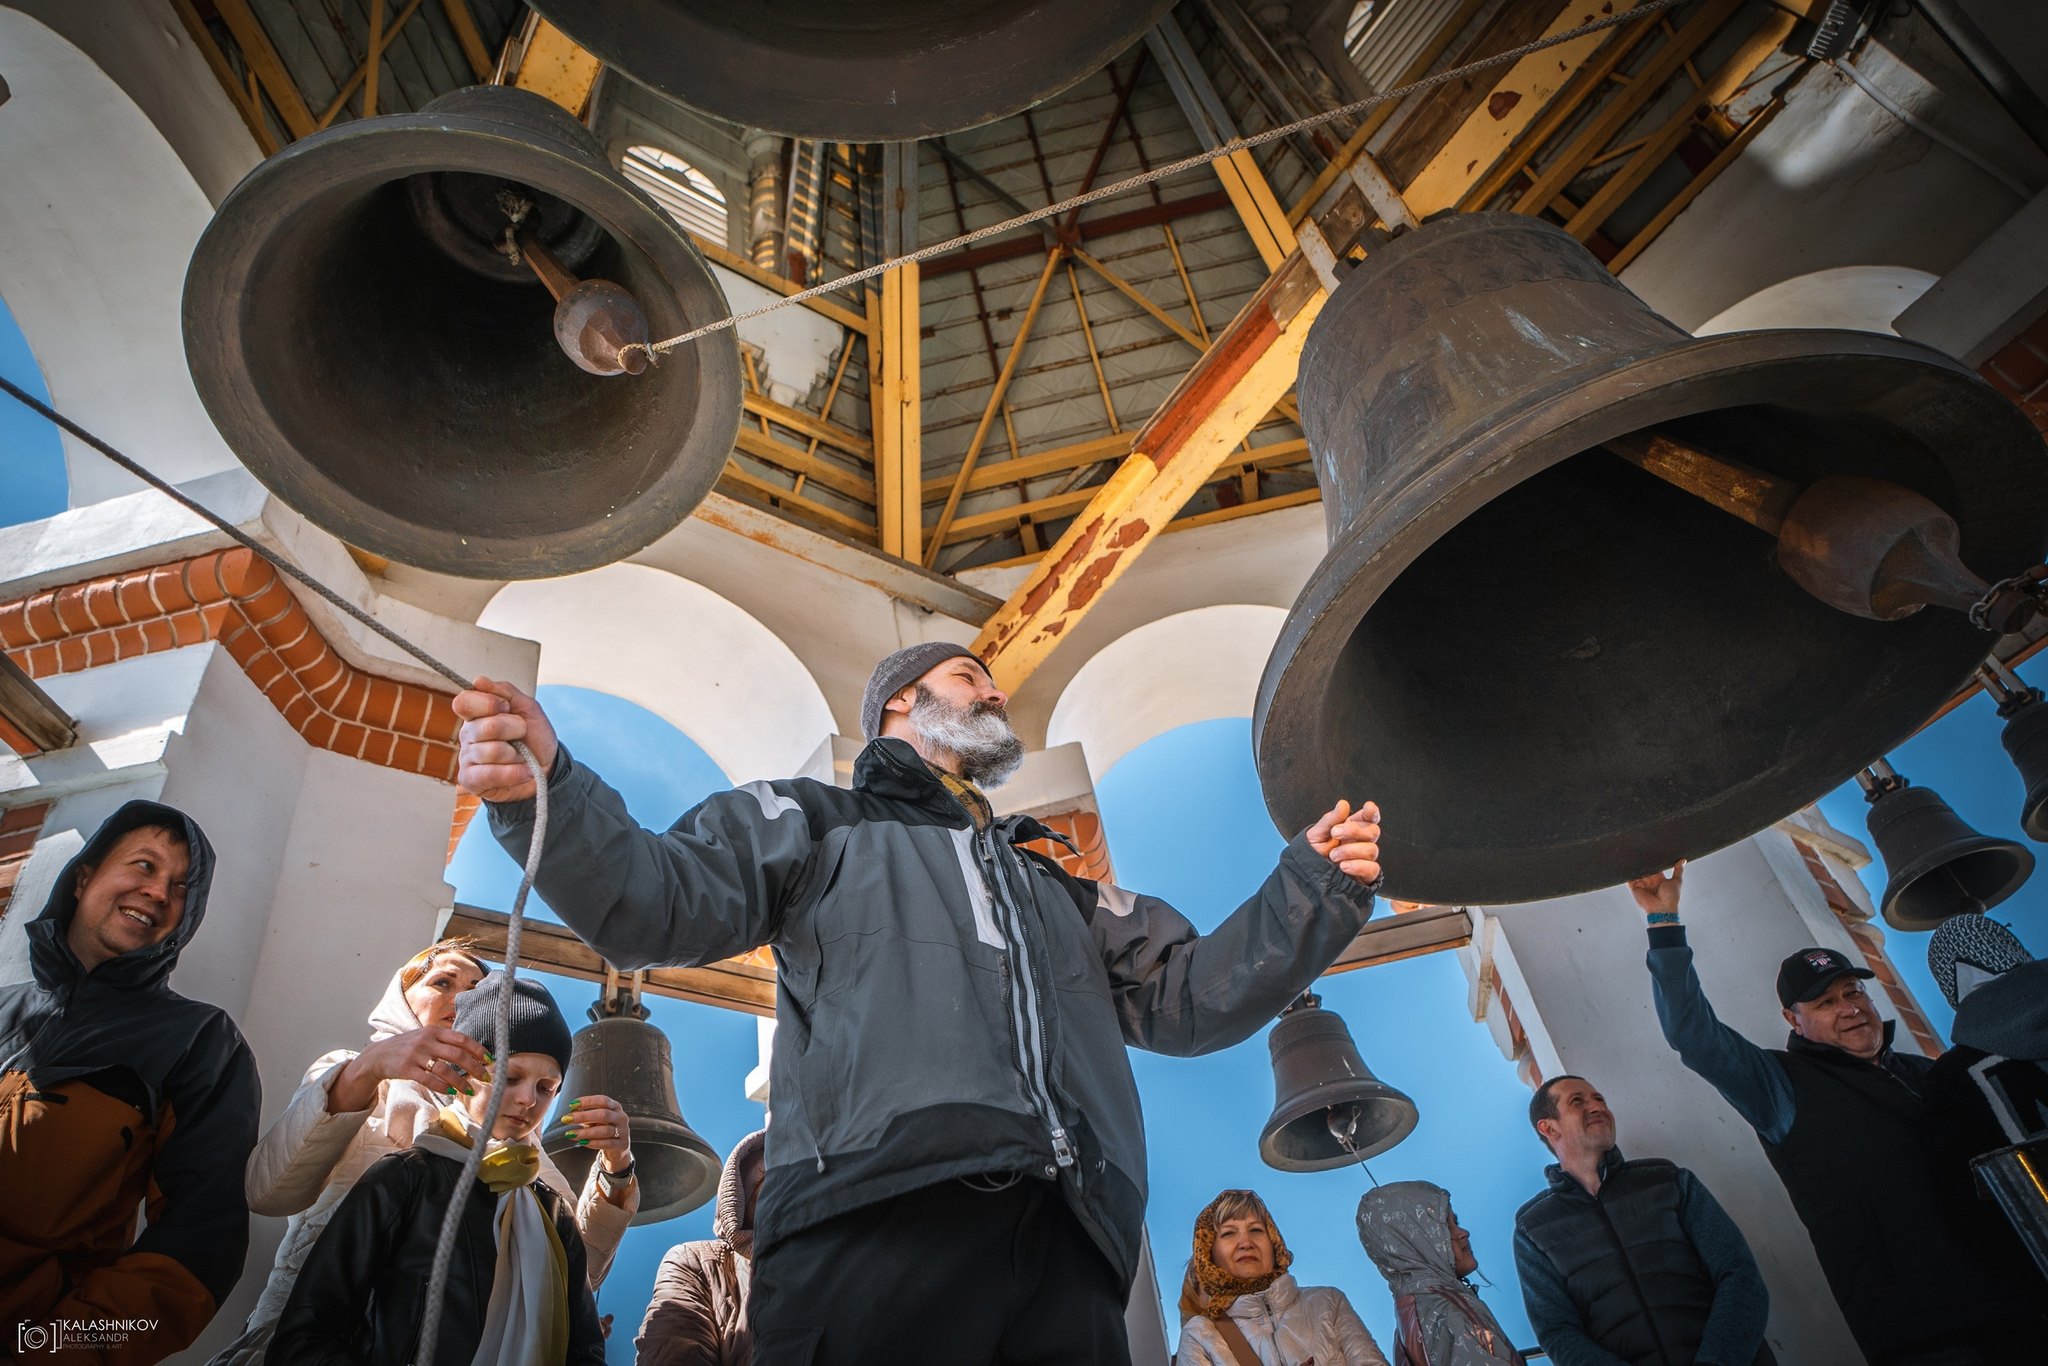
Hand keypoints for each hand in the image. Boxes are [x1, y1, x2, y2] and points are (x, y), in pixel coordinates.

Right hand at [328, 1026, 493, 1112]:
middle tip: (485, 1077)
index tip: (490, 1060)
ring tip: (470, 1090)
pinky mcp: (406, 1068)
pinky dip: (442, 1087)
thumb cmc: (408, 1048)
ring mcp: (415, 1054)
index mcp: (434, 1031)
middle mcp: (426, 1040)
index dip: (478, 1050)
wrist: (378, 1055)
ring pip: (444, 1069)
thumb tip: (472, 1053)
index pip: (462, 1039)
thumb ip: (445, 1042)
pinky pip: (428, 1079)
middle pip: (457, 1054)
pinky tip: (451, 1092)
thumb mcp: (426, 1038)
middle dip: (474, 1067)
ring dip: (460, 1081)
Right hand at [453, 678, 558, 801]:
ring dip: (517, 754)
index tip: (507, 708)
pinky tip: (524, 772)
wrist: (547, 768)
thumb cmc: (534, 737)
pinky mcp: (470, 780)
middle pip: (487, 727)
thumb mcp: (528, 708)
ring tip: (521, 756)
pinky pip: (490, 774)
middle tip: (521, 735)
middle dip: (515, 729)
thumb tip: (478, 681)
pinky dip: (514, 773)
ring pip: (492, 751)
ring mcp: (467, 758)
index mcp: (476, 713)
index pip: (464, 702)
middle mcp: (467, 734)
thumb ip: (506, 692)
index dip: (489, 704)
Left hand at [563, 1093, 632, 1171]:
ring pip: (604, 1130)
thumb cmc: (604, 1129)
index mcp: (615, 1107)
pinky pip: (607, 1143)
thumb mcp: (595, 1120)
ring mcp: (623, 1131)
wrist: (618, 1148)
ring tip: (571, 1134)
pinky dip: (593, 1143)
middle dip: (584, 1116)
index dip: (588, 1101)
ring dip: (586, 1132)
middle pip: (603, 1114)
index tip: (572, 1104)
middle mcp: (621, 1117)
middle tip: (568, 1119)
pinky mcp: (622, 1145)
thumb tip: (573, 1111)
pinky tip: (582, 1142)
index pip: (603, 1100)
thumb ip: (585, 1115)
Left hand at [1308, 799, 1381, 885]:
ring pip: (1372, 850)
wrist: (1308, 874)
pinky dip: (1358, 866)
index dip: (1372, 812)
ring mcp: (1365, 858)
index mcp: (1352, 827)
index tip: (1367, 808)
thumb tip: (1343, 804)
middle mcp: (1362, 841)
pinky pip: (1372, 868)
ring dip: (1350, 850)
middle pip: (1373, 831)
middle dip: (1354, 830)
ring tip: (1333, 855)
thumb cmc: (1314, 851)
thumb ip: (1331, 820)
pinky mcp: (1366, 874)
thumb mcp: (1317, 833)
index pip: (1369, 817)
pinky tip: (1344, 866)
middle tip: (1335, 833)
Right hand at [1626, 859, 1683, 916]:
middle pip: (1645, 870)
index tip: (1652, 854)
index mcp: (1658, 880)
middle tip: (1644, 856)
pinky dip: (1628, 873)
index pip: (1654, 868)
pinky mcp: (1634, 888)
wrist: (1662, 908)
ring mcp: (1641, 885)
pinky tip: (1629, 867)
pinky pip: (1629, 879)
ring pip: (1637, 873)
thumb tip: (1682, 861)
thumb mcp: (1677, 881)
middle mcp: (1649, 882)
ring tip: (1637, 861)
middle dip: (1644, 864)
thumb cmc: (1671, 897)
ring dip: (1637, 868)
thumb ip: (1678, 870)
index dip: (1653, 862)